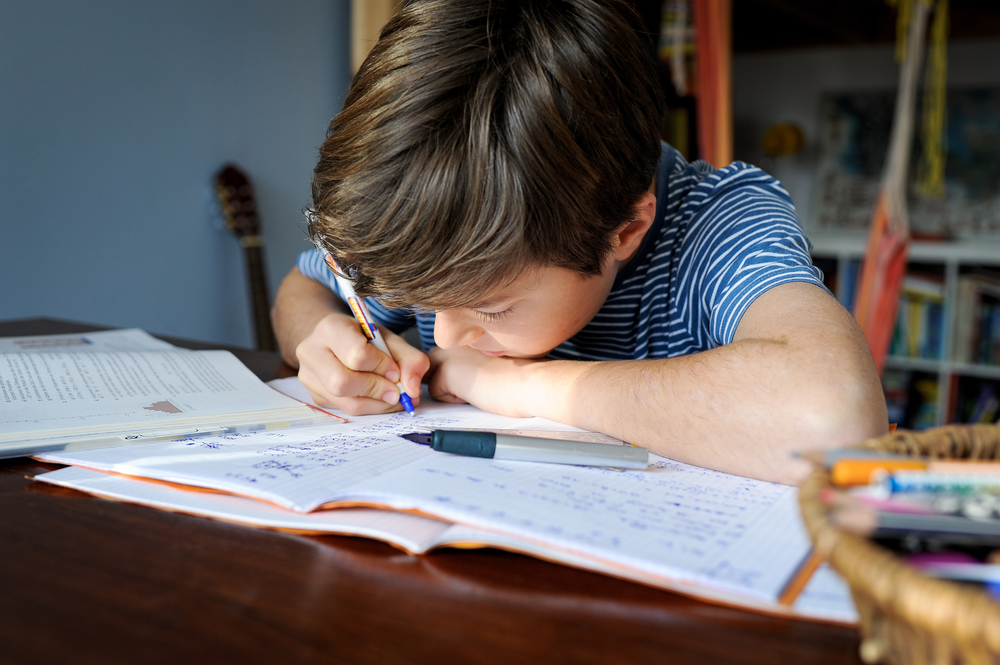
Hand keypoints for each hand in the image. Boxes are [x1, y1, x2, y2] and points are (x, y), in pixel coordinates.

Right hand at [296, 313, 428, 414]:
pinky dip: (369, 408)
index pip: (356, 354)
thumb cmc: (365, 337)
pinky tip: (379, 398)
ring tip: (394, 396)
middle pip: (342, 382)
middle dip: (376, 389)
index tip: (395, 370)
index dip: (381, 366)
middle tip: (396, 390)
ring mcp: (309, 376)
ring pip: (345, 402)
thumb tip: (412, 390)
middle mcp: (312, 351)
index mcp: (330, 328)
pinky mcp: (316, 396)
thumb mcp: (390, 339)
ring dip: (377, 403)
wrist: (340, 340)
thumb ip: (410, 360)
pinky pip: (345, 410)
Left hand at [426, 346, 539, 417]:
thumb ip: (469, 362)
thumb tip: (453, 373)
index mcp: (468, 335)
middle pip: (432, 364)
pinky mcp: (446, 371)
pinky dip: (454, 399)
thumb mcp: (490, 361)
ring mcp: (449, 354)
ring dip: (450, 389)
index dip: (453, 371)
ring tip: (478, 386)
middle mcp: (456, 341)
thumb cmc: (519, 375)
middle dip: (443, 378)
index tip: (474, 377)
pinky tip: (476, 392)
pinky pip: (436, 393)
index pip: (444, 354)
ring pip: (432, 379)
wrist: (528, 382)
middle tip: (472, 385)